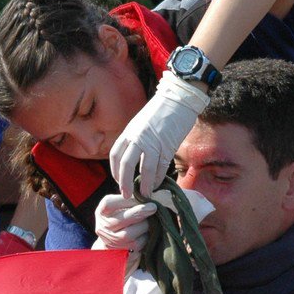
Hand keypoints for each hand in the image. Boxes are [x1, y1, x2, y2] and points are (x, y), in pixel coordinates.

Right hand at [90, 194, 155, 255]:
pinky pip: (136, 245)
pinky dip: (146, 237)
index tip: (140, 195)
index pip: (109, 203)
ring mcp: (110, 241)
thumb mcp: (122, 205)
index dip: (125, 199)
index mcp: (102, 212)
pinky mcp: (121, 252)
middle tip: (153, 207)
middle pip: (120, 220)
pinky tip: (150, 231)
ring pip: (128, 234)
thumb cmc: (124, 217)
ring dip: (144, 226)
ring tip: (154, 220)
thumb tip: (147, 193)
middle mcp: (102, 227)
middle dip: (138, 213)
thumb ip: (131, 199)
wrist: (117, 242)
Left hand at [109, 71, 208, 199]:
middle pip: (126, 165)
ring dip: (145, 185)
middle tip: (127, 195)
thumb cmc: (160, 111)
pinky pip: (162, 166)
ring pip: (146, 169)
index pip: (116, 155)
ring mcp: (153, 142)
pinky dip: (159, 178)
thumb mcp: (140, 123)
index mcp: (129, 131)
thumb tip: (133, 159)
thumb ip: (135, 139)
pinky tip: (158, 184)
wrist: (179, 99)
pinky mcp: (168, 145)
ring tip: (145, 195)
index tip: (118, 181)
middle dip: (125, 183)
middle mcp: (138, 137)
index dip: (115, 171)